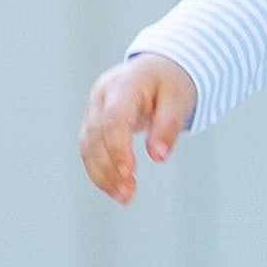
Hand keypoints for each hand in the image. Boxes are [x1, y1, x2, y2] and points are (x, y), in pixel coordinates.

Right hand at [79, 53, 197, 204]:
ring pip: (87, 145)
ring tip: (124, 197)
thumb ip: (168, 126)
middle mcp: (102, 95)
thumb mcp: (179, 100)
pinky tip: (115, 189)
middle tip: (128, 194)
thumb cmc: (171, 83)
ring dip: (102, 174)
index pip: (113, 119)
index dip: (117, 148)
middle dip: (109, 167)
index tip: (130, 173)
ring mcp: (94, 108)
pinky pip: (89, 149)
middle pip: (96, 135)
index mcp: (124, 84)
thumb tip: (158, 157)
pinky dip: (100, 170)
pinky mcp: (93, 121)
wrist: (159, 69)